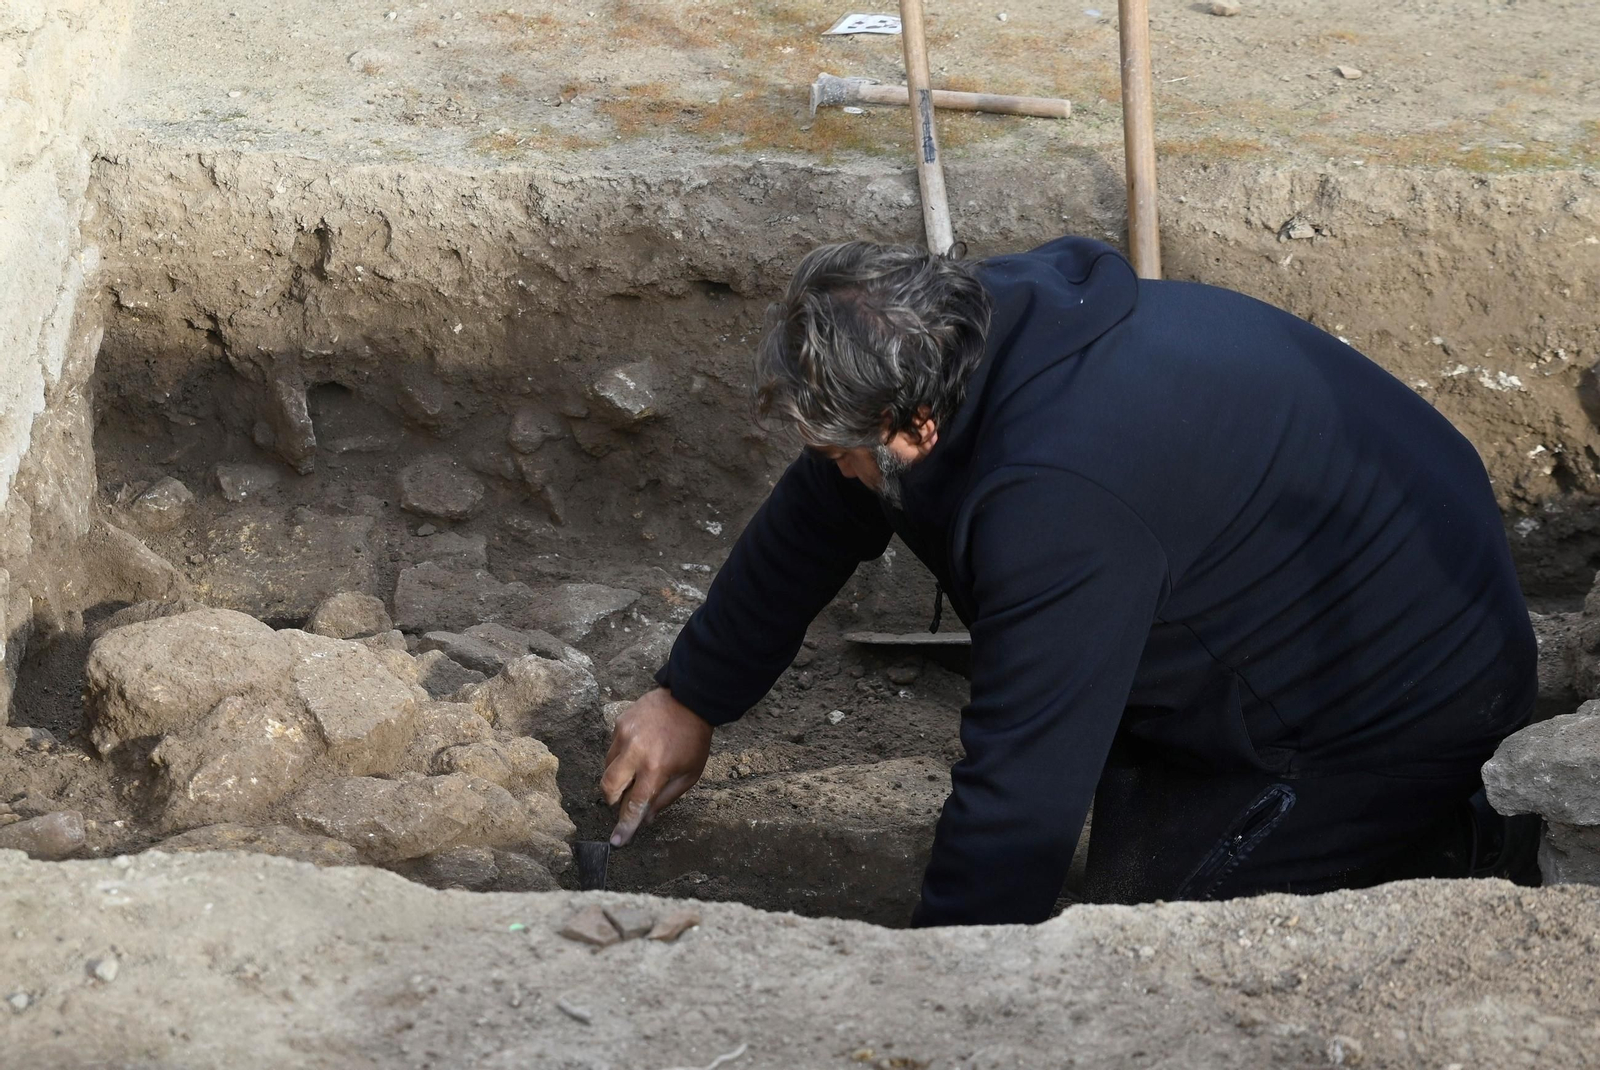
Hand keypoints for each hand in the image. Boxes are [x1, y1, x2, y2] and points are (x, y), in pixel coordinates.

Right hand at [600, 687, 712, 846]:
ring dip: (617, 778)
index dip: (625, 826)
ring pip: (607, 768)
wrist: (690, 699)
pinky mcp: (619, 723)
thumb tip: (646, 819)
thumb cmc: (693, 740)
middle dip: (613, 801)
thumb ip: (666, 798)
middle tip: (624, 801)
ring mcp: (624, 736)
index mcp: (655, 768)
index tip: (617, 842)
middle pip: (608, 788)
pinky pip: (612, 749)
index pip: (634, 805)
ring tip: (637, 770)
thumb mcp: (689, 774)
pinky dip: (620, 757)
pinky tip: (638, 750)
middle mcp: (635, 753)